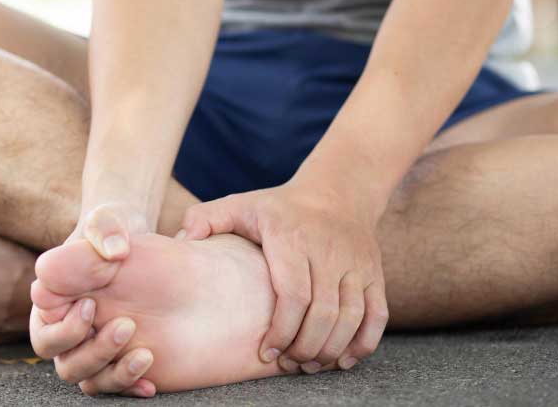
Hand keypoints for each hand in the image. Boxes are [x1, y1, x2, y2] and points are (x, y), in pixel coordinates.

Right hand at [28, 203, 155, 396]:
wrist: (144, 249)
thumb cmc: (113, 233)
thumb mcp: (107, 222)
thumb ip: (106, 230)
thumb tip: (114, 252)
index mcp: (54, 305)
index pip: (46, 332)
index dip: (65, 328)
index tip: (90, 305)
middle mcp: (70, 334)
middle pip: (66, 364)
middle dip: (92, 352)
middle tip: (125, 325)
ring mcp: (95, 350)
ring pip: (90, 381)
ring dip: (114, 374)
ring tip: (144, 354)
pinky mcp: (119, 361)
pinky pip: (117, 386)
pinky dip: (132, 386)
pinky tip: (151, 382)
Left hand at [178, 179, 388, 373]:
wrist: (337, 192)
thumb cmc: (278, 207)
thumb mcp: (239, 204)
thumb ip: (205, 219)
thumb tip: (180, 242)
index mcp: (291, 237)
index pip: (293, 293)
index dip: (282, 329)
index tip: (266, 351)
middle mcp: (328, 251)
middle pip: (324, 313)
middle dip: (305, 347)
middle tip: (287, 364)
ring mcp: (356, 263)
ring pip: (352, 317)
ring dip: (331, 350)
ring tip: (309, 365)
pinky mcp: (374, 273)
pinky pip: (377, 315)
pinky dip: (364, 343)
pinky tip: (342, 360)